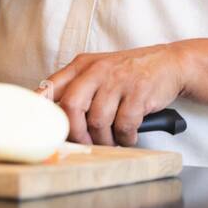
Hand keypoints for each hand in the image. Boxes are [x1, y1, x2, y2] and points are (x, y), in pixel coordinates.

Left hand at [42, 45, 184, 146]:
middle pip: (71, 107)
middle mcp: (97, 70)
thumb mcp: (99, 71)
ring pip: (98, 121)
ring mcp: (118, 80)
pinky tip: (129, 135)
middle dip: (76, 133)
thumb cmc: (129, 74)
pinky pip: (124, 125)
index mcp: (82, 65)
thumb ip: (77, 88)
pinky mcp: (139, 92)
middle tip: (85, 143)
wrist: (170, 63)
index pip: (51, 86)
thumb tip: (53, 118)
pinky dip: (125, 138)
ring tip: (112, 139)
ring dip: (105, 139)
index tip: (36, 127)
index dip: (39, 108)